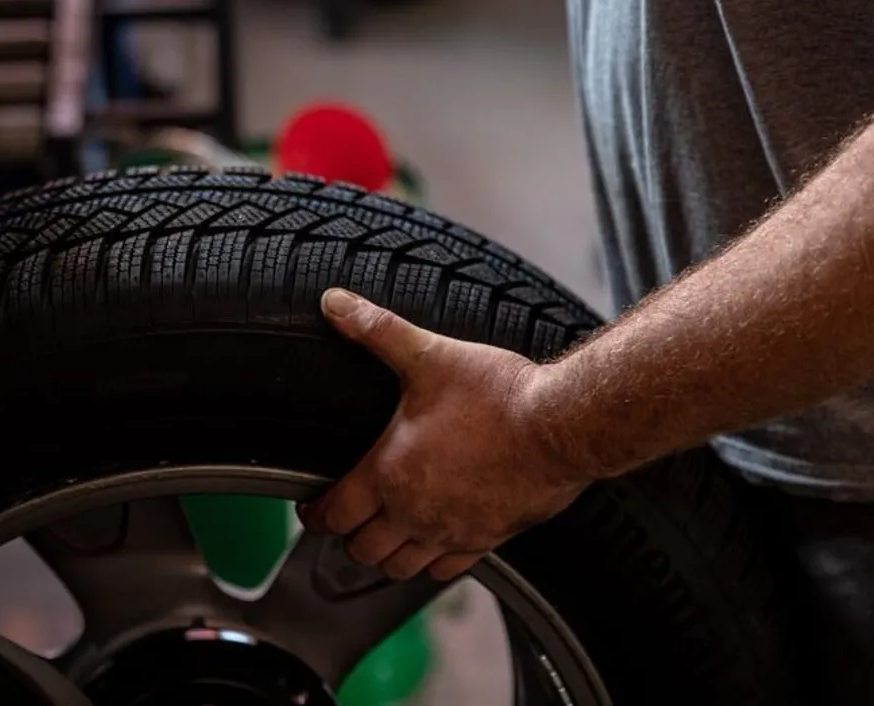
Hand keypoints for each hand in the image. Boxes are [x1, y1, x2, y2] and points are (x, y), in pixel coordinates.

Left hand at [298, 288, 592, 581]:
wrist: (561, 426)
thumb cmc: (498, 395)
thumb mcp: (429, 355)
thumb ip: (377, 330)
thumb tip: (334, 302)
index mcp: (389, 474)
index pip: (333, 515)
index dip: (315, 514)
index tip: (312, 507)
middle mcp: (414, 512)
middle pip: (361, 549)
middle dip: (348, 535)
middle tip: (348, 517)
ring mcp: (451, 532)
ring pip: (399, 568)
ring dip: (385, 555)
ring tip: (384, 533)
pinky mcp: (487, 540)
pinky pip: (446, 570)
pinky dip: (431, 563)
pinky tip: (433, 540)